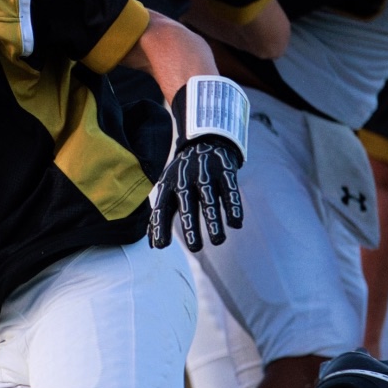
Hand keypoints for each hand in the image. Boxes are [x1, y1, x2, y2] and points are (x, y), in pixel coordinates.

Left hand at [148, 78, 247, 251]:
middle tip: (195, 248)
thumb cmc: (183, 174)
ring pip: (210, 199)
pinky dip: (233, 206)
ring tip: (218, 241)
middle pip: (187, 204)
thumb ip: (160, 215)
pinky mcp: (225, 170)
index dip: (160, 226)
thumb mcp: (168, 189)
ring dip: (214, 220)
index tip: (160, 246)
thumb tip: (151, 244)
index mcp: (169, 185)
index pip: (162, 207)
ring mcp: (206, 173)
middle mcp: (186, 179)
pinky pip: (230, 190)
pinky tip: (237, 223)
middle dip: (190, 226)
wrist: (205, 139)